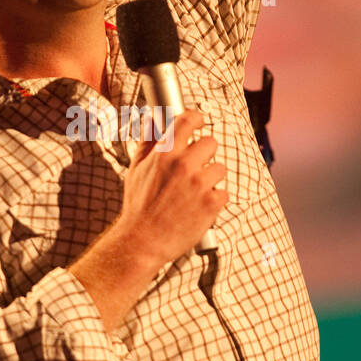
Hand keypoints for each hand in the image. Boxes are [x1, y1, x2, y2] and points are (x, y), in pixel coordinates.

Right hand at [117, 107, 228, 265]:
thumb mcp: (136, 170)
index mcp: (165, 154)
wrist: (143, 241)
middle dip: (205, 155)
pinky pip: (224, 193)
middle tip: (195, 170)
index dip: (196, 119)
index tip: (198, 123)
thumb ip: (147, 142)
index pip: (188, 120)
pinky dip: (215, 201)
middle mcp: (184, 165)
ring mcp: (199, 184)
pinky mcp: (211, 203)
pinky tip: (199, 208)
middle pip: (211, 142)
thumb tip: (150, 120)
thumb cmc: (138, 207)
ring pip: (220, 168)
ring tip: (194, 194)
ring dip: (211, 179)